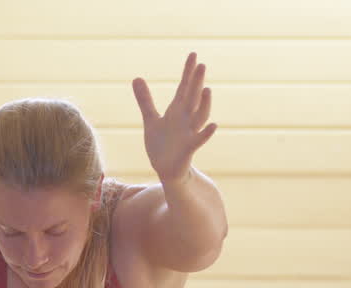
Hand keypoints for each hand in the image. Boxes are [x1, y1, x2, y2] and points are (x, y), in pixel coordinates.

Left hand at [132, 52, 217, 184]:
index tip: (193, 55)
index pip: (184, 88)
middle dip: (196, 83)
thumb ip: (145, 100)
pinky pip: (199, 140)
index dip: (188, 72)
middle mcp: (186, 119)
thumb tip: (136, 77)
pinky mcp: (189, 148)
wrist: (165, 168)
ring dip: (204, 104)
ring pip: (199, 116)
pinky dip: (206, 133)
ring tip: (207, 89)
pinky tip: (214, 125)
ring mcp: (189, 133)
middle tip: (201, 65)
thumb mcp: (150, 119)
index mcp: (177, 110)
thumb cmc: (161, 143)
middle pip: (192, 98)